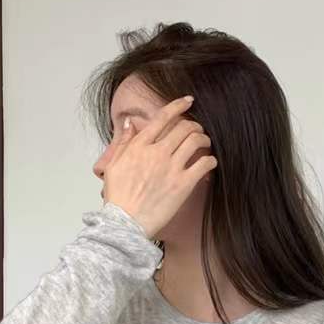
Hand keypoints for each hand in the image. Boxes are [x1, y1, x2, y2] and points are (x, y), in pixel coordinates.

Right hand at [102, 94, 216, 238]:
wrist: (125, 222)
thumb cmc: (118, 196)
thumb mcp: (113, 165)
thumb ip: (124, 142)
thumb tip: (129, 123)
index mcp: (140, 146)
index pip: (162, 118)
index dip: (178, 105)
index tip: (188, 101)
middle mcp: (157, 153)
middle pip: (184, 127)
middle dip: (195, 125)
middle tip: (198, 129)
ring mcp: (171, 168)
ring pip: (196, 141)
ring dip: (204, 139)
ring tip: (205, 143)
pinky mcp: (183, 184)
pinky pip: (204, 164)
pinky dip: (210, 160)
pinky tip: (210, 162)